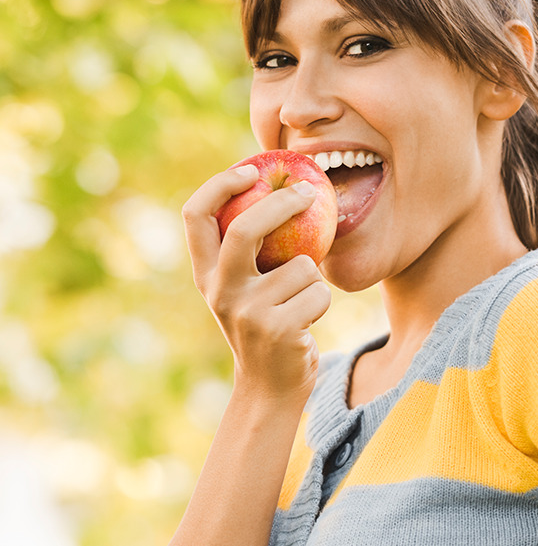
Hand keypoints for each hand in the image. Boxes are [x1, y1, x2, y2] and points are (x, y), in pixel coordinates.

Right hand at [181, 165, 331, 402]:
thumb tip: (284, 187)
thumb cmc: (265, 323)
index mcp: (205, 274)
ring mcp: (247, 312)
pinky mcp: (278, 329)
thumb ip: (250, 250)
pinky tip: (306, 322)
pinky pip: (319, 291)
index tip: (251, 169)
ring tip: (299, 304)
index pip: (195, 216)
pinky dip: (323, 301)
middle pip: (246, 228)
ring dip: (313, 279)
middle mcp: (219, 291)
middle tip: (309, 191)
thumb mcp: (244, 287)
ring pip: (302, 265)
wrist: (271, 388)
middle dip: (282, 203)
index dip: (219, 185)